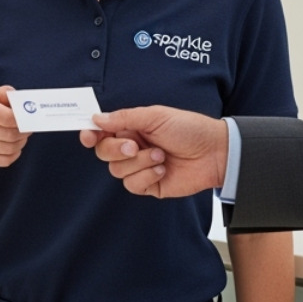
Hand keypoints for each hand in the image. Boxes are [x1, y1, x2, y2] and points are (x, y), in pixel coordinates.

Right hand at [0, 87, 28, 167]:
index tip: (28, 119)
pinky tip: (12, 147)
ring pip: (10, 149)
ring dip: (20, 143)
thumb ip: (8, 95)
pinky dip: (14, 154)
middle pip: (10, 134)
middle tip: (28, 129)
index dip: (23, 120)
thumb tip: (22, 104)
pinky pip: (5, 161)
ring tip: (20, 137)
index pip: (9, 117)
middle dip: (24, 132)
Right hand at [80, 106, 227, 197]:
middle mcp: (132, 147)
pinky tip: (163, 168)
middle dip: (116, 149)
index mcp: (131, 128)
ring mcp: (139, 167)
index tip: (88, 136)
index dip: (90, 135)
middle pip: (104, 152)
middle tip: (134, 145)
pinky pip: (132, 185)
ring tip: (160, 155)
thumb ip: (124, 118)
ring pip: (117, 170)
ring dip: (139, 162)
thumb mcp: (155, 116)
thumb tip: (96, 119)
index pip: (102, 133)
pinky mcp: (148, 185)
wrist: (214, 152)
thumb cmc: (189, 129)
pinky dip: (146, 176)